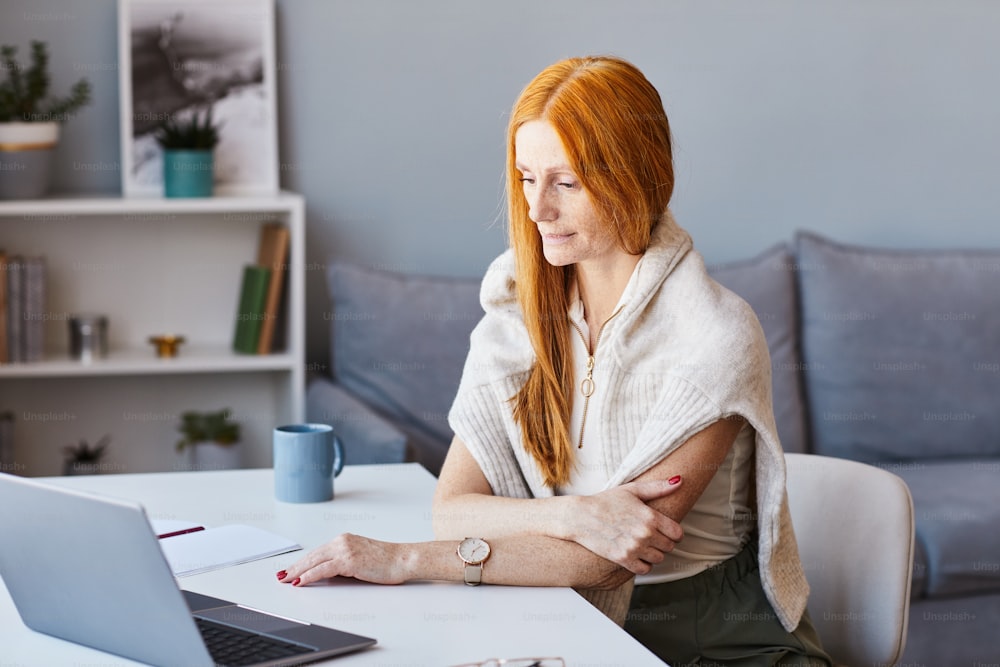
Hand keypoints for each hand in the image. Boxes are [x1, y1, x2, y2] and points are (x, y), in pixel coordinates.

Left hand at [277, 533, 409, 585]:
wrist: (403, 559)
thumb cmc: (387, 561)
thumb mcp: (361, 558)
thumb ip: (344, 562)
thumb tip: (328, 573)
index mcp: (345, 539)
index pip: (317, 552)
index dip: (302, 561)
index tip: (291, 569)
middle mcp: (342, 541)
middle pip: (312, 555)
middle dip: (295, 566)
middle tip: (281, 575)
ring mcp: (345, 550)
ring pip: (314, 561)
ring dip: (297, 571)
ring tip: (285, 579)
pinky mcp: (348, 561)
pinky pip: (323, 569)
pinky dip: (309, 576)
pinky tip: (300, 582)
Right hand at [565, 478, 683, 574]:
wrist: (580, 517)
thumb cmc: (606, 501)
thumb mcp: (632, 490)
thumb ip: (658, 487)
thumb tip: (680, 480)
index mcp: (650, 516)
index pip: (677, 533)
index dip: (674, 533)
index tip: (666, 531)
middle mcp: (645, 533)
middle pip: (669, 547)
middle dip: (663, 542)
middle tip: (651, 536)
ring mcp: (634, 547)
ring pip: (658, 559)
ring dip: (653, 553)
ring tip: (642, 545)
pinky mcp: (623, 559)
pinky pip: (645, 569)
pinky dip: (643, 564)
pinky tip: (636, 554)